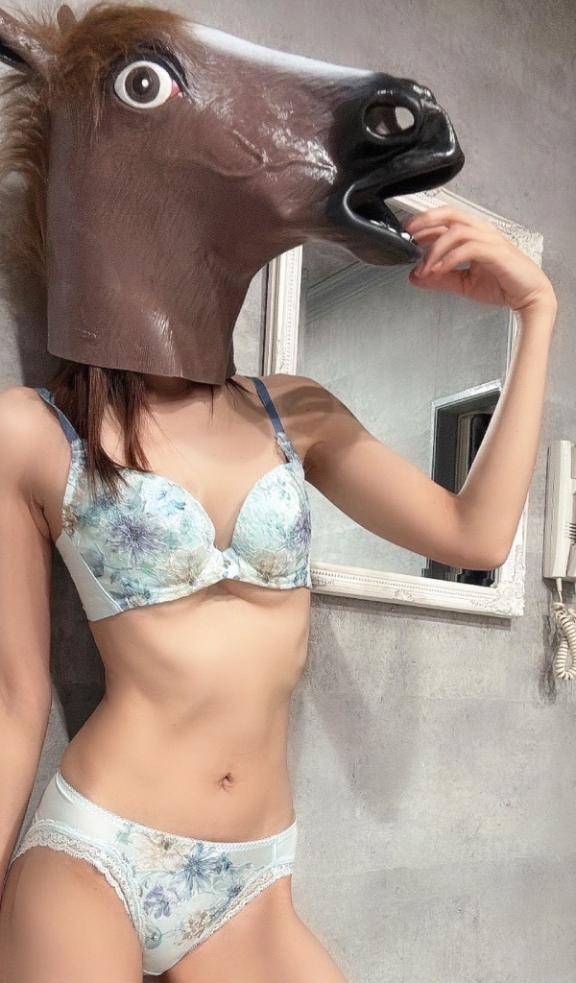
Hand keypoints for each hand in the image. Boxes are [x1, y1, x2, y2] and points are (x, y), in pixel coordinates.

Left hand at [404, 206, 556, 314]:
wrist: (529, 295)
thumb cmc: (503, 284)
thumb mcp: (463, 283)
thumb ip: (440, 278)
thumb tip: (414, 277)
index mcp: (473, 234)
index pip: (445, 220)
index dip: (423, 224)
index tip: (406, 235)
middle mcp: (481, 231)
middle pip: (450, 213)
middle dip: (426, 221)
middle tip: (409, 235)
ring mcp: (490, 240)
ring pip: (456, 231)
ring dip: (436, 249)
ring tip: (425, 268)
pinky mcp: (496, 252)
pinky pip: (469, 248)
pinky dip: (450, 258)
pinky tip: (439, 270)